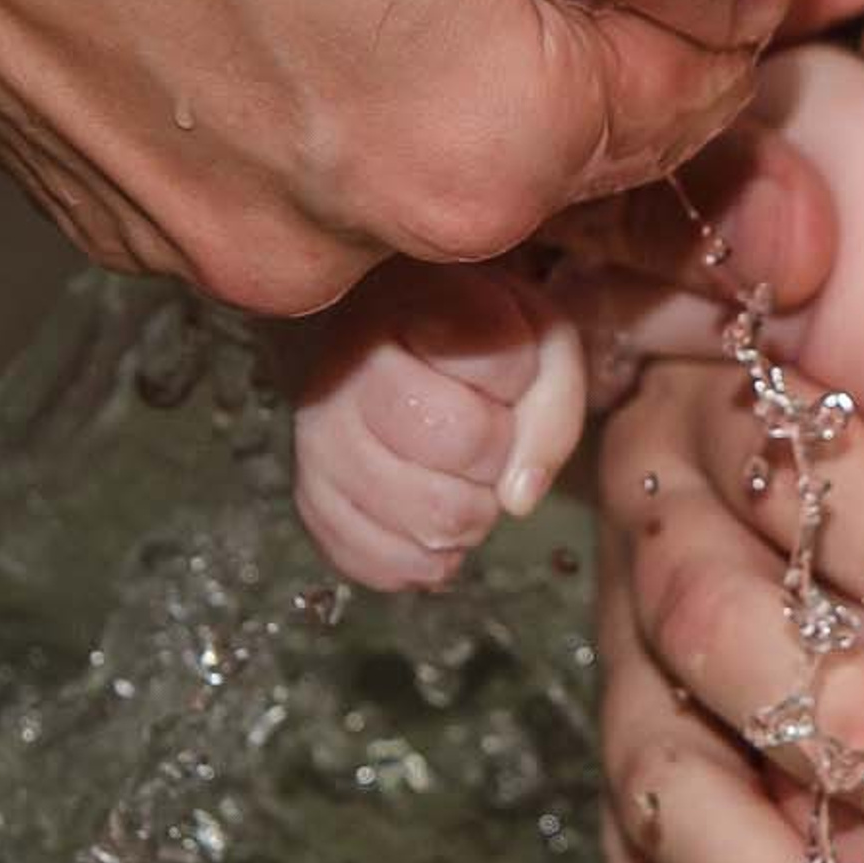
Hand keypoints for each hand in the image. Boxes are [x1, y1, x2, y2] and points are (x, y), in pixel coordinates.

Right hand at [289, 260, 582, 589]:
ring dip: (468, 516)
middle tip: (486, 440)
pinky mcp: (309, 496)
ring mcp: (316, 436)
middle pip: (461, 443)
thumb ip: (554, 407)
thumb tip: (518, 500)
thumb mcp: (542, 343)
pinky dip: (422, 558)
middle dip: (498, 454)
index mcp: (411, 303)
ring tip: (460, 480)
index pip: (496, 364)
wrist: (396, 348)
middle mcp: (346, 366)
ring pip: (427, 517)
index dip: (519, 385)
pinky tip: (429, 522)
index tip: (502, 374)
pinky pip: (377, 559)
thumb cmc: (482, 342)